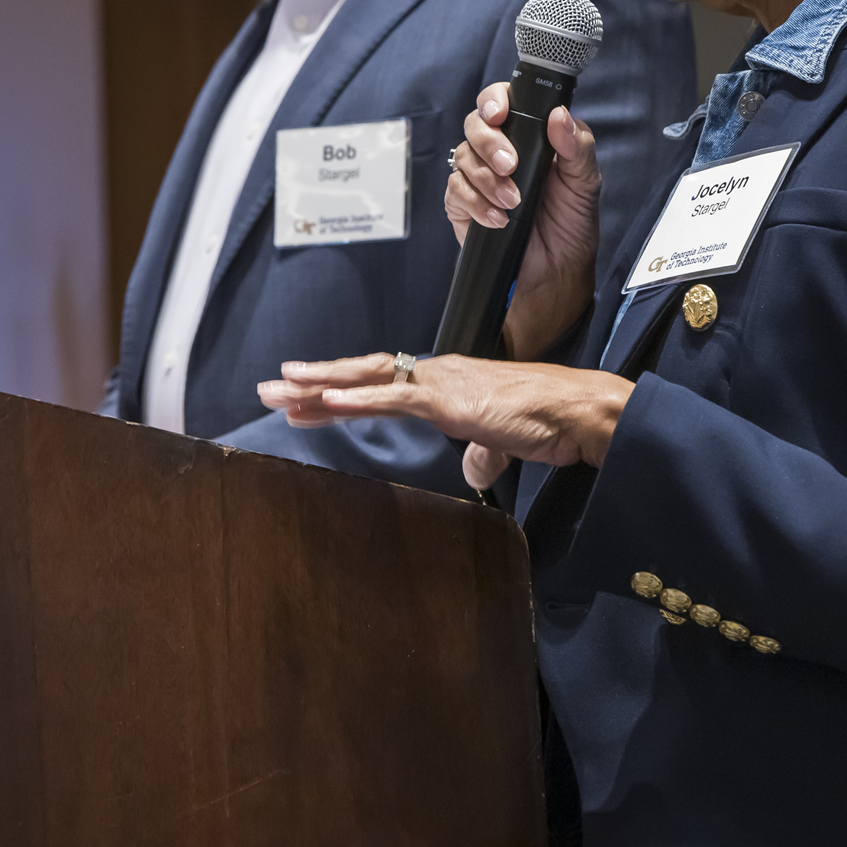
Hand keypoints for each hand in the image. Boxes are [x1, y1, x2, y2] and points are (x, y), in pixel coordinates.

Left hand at [256, 352, 631, 491]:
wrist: (578, 411)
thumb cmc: (548, 420)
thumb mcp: (502, 441)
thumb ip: (481, 454)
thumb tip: (472, 472)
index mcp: (443, 382)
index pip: (379, 383)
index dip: (338, 389)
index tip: (301, 398)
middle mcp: (435, 374)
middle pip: (360, 375)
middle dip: (311, 381)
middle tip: (268, 387)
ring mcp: (440, 383)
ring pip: (367, 380)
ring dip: (320, 386)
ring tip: (280, 389)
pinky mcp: (451, 400)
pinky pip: (395, 399)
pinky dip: (359, 399)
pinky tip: (328, 402)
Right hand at [446, 85, 601, 359]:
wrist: (555, 272)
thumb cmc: (571, 225)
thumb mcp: (585, 183)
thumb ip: (577, 146)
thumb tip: (560, 116)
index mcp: (529, 136)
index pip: (502, 102)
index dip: (494, 100)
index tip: (500, 113)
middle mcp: (500, 151)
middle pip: (474, 124)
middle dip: (489, 143)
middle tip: (509, 165)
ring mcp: (479, 177)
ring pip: (463, 157)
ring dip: (487, 180)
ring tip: (513, 202)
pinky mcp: (463, 204)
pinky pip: (455, 191)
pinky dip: (476, 204)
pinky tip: (498, 219)